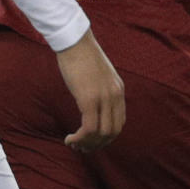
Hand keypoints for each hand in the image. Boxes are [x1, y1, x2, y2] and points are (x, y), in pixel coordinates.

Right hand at [55, 29, 124, 149]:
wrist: (74, 40)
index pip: (119, 123)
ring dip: (87, 144)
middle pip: (112, 132)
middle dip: (97, 145)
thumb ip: (99, 88)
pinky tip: (70, 139)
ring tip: (74, 144)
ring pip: (101, 134)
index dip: (106, 137)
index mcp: (118, 90)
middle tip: (82, 148)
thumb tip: (91, 102)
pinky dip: (80, 138)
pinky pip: (89, 128)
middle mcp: (114, 96)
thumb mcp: (98, 74)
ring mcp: (103, 98)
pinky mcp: (89, 99)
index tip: (92, 140)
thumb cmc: (80, 55)